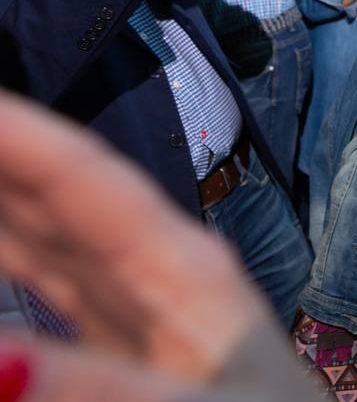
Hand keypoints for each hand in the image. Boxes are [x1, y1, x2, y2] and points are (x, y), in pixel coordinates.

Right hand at [0, 89, 270, 382]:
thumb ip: (98, 391)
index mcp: (183, 270)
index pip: (87, 182)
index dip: (22, 135)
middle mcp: (158, 277)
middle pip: (59, 199)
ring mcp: (143, 314)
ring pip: (50, 242)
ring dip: (1, 208)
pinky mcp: (131, 354)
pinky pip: (55, 291)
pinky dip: (15, 264)